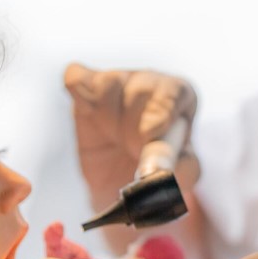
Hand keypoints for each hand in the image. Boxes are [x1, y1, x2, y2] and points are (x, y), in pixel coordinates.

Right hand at [63, 63, 199, 211]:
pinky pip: (76, 78)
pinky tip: (92, 117)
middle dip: (133, 127)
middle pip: (140, 90)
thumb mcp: (182, 174)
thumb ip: (180, 170)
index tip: (150, 133)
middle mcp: (151, 81)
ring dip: (108, 117)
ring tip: (116, 137)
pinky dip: (81, 97)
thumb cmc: (161, 170)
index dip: (161, 111)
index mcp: (181, 96)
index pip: (173, 91)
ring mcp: (118, 80)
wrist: (124, 180)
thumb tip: (158, 171)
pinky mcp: (85, 86)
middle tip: (133, 149)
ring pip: (109, 84)